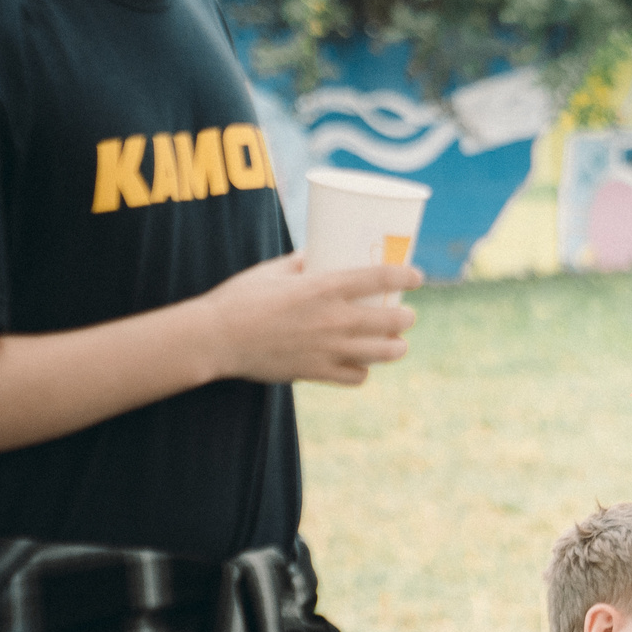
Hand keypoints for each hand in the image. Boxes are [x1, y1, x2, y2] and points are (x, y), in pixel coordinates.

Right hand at [197, 253, 419, 385]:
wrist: (214, 339)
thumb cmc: (239, 298)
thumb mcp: (272, 270)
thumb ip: (301, 263)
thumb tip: (318, 254)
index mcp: (324, 287)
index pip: (381, 278)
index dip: (406, 276)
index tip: (417, 276)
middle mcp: (333, 319)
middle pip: (392, 320)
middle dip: (406, 318)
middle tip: (406, 315)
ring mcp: (328, 348)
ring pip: (382, 353)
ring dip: (395, 348)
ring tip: (396, 344)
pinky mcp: (316, 371)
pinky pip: (355, 377)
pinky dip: (362, 372)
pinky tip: (362, 365)